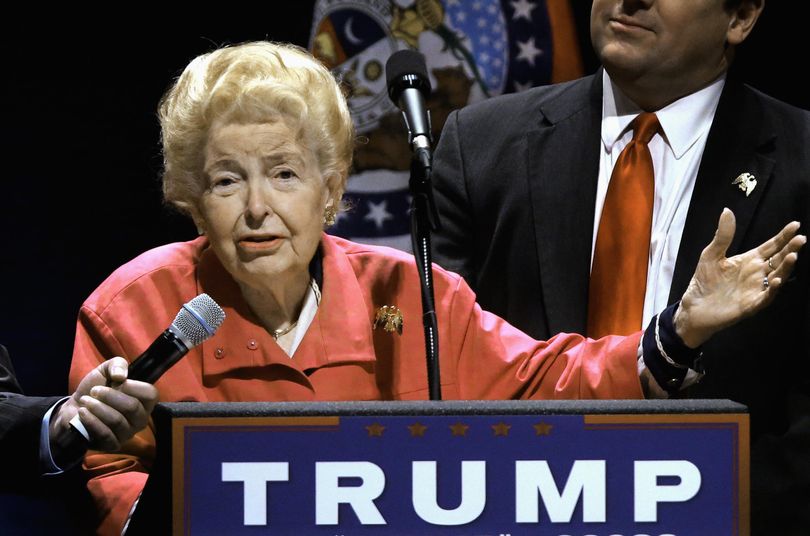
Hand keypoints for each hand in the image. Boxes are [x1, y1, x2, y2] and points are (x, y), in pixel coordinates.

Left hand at [50, 357, 158, 453]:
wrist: (75, 408)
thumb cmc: (96, 389)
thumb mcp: (106, 370)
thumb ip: (117, 365)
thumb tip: (120, 376)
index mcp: (145, 401)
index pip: (150, 394)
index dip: (132, 386)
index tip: (115, 381)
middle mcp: (141, 419)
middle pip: (132, 407)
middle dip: (109, 396)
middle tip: (94, 390)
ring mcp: (128, 433)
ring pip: (117, 420)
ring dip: (97, 407)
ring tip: (85, 400)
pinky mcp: (113, 445)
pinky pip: (105, 434)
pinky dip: (91, 421)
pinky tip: (82, 412)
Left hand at [674, 208, 805, 347]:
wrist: (694, 307)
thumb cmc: (704, 281)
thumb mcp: (711, 254)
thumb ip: (723, 235)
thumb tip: (727, 210)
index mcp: (749, 260)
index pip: (771, 246)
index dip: (783, 236)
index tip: (795, 225)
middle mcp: (757, 274)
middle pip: (778, 259)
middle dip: (790, 249)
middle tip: (801, 238)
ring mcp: (756, 289)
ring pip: (777, 277)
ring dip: (785, 268)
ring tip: (792, 256)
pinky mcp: (750, 305)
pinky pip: (765, 297)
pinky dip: (772, 289)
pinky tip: (776, 280)